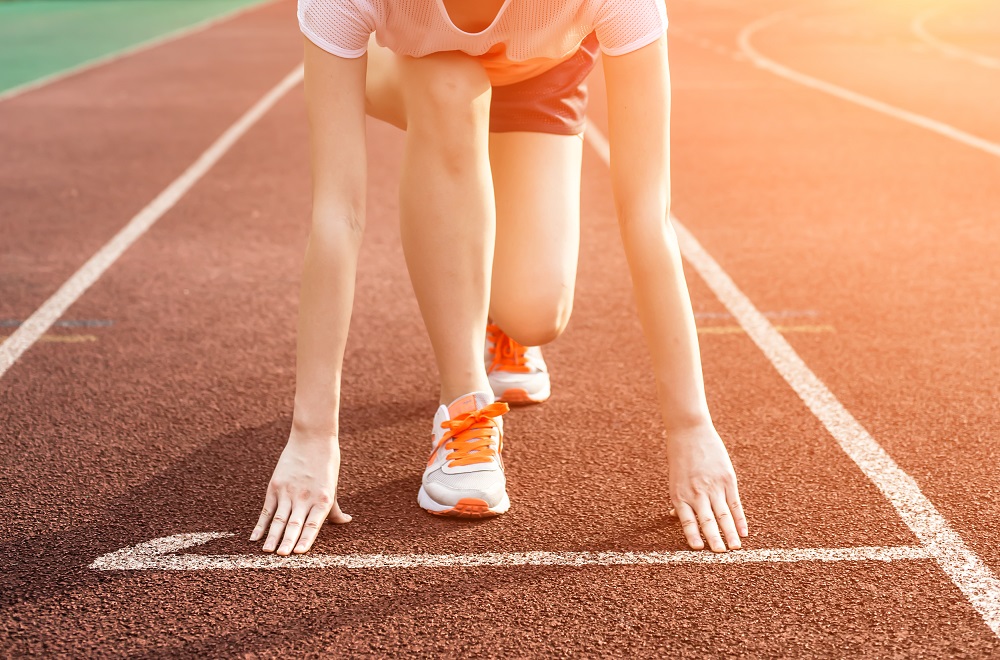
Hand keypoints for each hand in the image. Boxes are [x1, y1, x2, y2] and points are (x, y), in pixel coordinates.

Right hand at [249, 430, 351, 554]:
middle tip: (280, 557)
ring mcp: (288, 491)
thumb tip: (346, 521)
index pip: (313, 524)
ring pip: (278, 518)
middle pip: (294, 523)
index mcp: (323, 499)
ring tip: (267, 551)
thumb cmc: (326, 464)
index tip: (300, 553)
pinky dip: (260, 524)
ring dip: (272, 536)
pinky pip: (266, 509)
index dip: (306, 539)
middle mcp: (305, 497)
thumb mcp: (333, 486)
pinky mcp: (275, 485)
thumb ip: (335, 508)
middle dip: (287, 541)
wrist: (312, 438)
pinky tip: (255, 537)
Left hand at [667, 423, 747, 551]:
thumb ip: (678, 498)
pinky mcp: (727, 479)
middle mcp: (696, 492)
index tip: (699, 549)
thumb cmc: (679, 457)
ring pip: (723, 514)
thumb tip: (673, 515)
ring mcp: (713, 486)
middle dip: (714, 538)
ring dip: (729, 532)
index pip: (687, 520)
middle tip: (721, 554)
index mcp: (679, 494)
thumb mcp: (673, 479)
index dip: (692, 535)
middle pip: (707, 520)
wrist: (690, 431)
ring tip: (735, 547)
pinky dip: (739, 518)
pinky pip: (734, 503)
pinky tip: (743, 531)